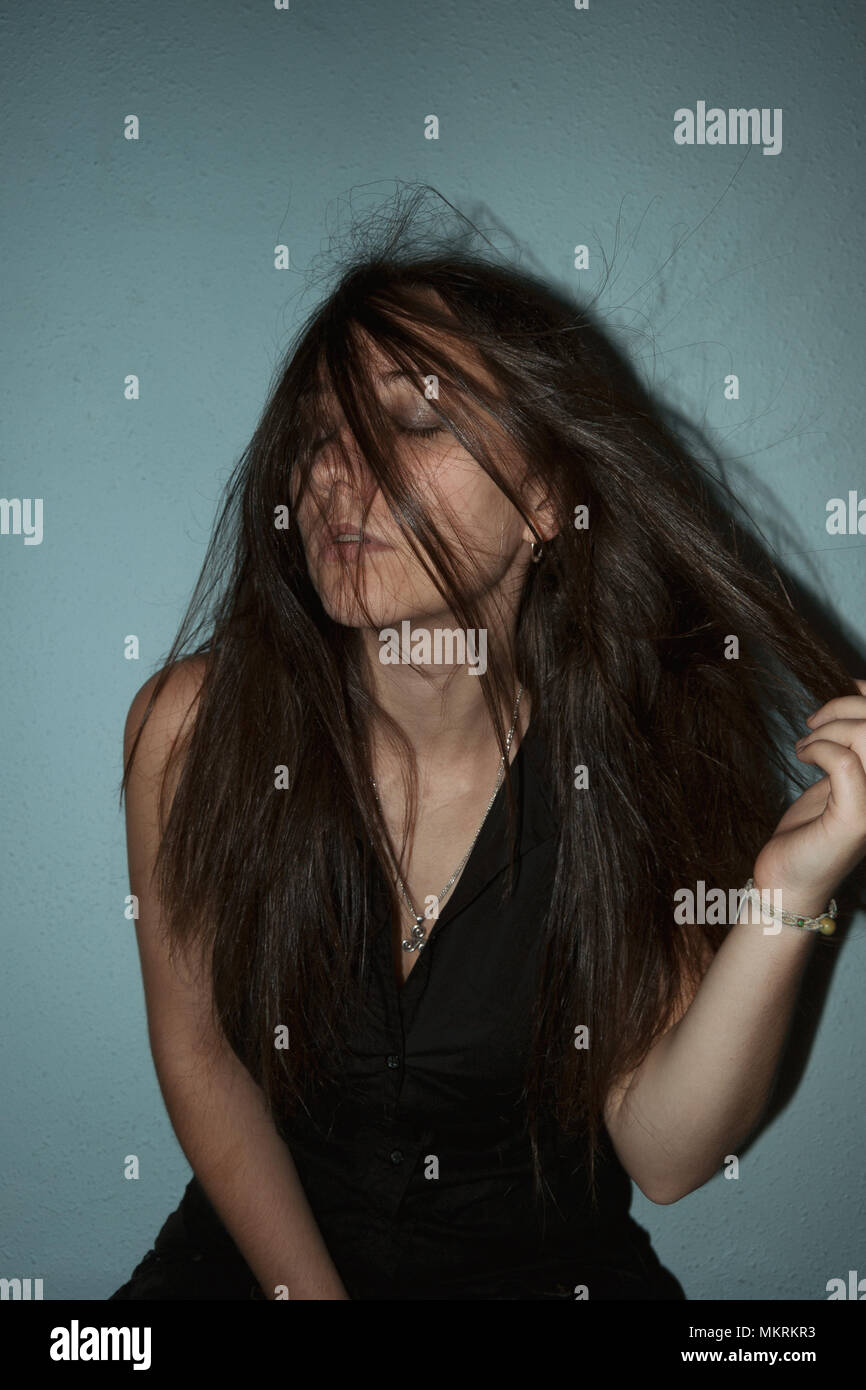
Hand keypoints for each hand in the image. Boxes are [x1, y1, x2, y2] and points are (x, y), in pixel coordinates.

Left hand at [750, 678, 865, 914]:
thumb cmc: (813, 828)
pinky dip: (819, 749)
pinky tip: (804, 756)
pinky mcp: (857, 820)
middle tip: (813, 724)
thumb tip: (857, 692)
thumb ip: (854, 744)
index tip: (848, 688)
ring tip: (806, 746)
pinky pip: (845, 762)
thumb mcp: (839, 776)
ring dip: (828, 730)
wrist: (789, 879)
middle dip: (844, 708)